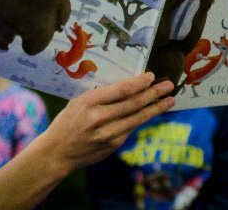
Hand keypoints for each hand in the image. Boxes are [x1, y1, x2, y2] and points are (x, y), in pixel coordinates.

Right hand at [42, 72, 174, 172]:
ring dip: (156, 108)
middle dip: (154, 93)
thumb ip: (101, 96)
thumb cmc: (68, 121)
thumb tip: (128, 87)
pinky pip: (131, 128)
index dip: (139, 83)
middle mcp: (100, 118)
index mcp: (89, 102)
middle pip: (134, 104)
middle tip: (169, 85)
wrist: (57, 152)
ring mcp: (108, 134)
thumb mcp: (79, 102)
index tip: (151, 76)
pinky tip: (152, 111)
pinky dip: (143, 118)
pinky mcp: (113, 145)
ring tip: (170, 99)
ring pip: (138, 118)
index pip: (121, 90)